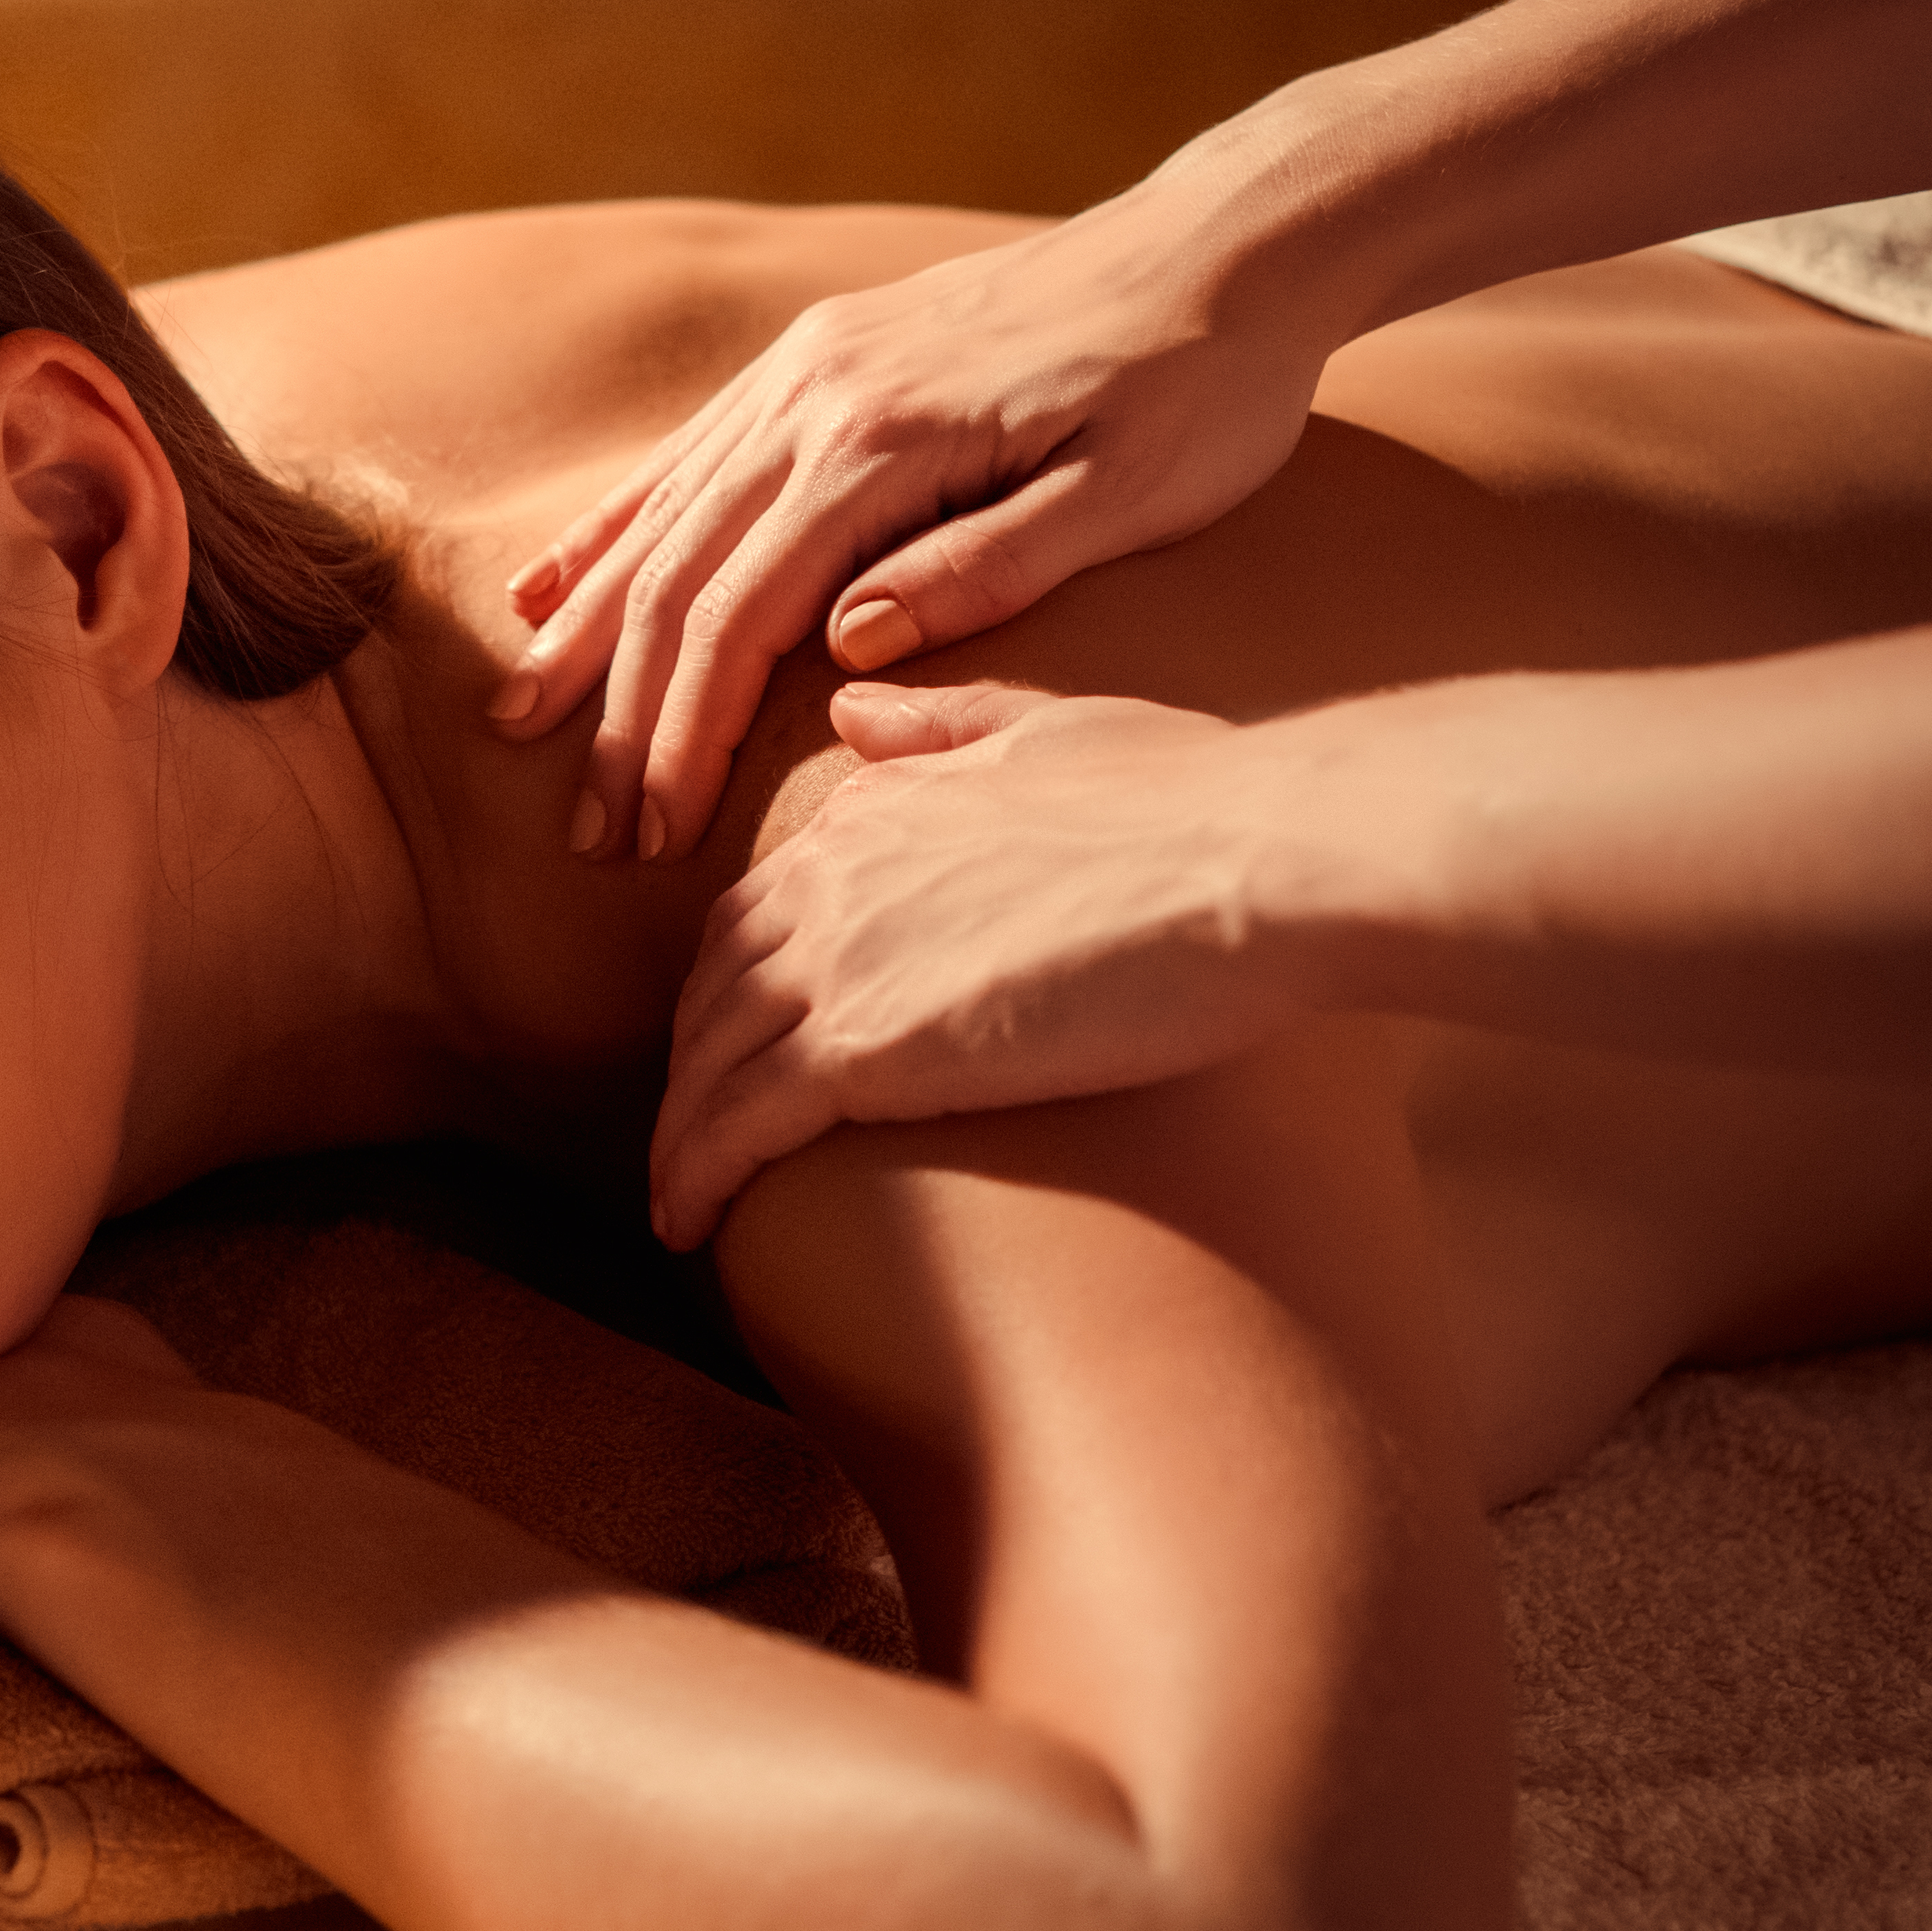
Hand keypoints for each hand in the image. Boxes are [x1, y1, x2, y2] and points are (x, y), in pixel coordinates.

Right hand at [496, 205, 1335, 863]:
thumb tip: (847, 650)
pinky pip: (687, 457)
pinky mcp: (819, 359)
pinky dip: (613, 527)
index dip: (681, 732)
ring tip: (524, 719)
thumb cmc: (1206, 389)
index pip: (741, 614)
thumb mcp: (1133, 497)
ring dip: (589, 626)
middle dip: (620, 710)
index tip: (650, 831)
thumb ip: (987, 569)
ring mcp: (806, 369)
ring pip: (662, 515)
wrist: (1224, 245)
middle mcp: (817, 395)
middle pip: (678, 575)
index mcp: (885, 442)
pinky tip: (551, 583)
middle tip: (586, 827)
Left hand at [646, 682, 1328, 1246]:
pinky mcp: (857, 1051)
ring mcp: (832, 964)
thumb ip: (944, 725)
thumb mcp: (1054, 727)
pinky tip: (686, 1224)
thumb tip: (852, 706)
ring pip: (709, 1062)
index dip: (736, 980)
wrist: (1254, 863)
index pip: (759, 908)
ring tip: (678, 1196)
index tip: (739, 1038)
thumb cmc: (1197, 801)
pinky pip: (736, 1126)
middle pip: (715, 987)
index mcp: (871, 811)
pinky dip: (693, 1174)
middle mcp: (827, 879)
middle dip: (694, 1060)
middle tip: (697, 1127)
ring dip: (681, 1131)